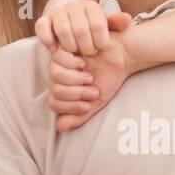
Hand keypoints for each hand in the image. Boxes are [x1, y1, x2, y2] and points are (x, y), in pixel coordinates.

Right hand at [37, 0, 114, 57]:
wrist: (72, 23)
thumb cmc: (92, 29)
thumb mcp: (106, 26)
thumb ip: (116, 24)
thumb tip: (127, 19)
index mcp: (91, 6)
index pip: (98, 24)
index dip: (100, 40)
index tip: (101, 48)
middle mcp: (73, 6)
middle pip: (80, 29)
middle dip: (86, 46)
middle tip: (89, 54)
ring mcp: (58, 12)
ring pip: (62, 30)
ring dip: (70, 46)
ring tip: (76, 54)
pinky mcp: (44, 19)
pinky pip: (42, 27)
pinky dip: (48, 40)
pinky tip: (55, 49)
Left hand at [43, 10, 132, 131]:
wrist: (120, 57)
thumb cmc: (108, 79)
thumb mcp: (95, 103)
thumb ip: (79, 116)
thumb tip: (60, 128)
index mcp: (63, 89)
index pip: (54, 104)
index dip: (70, 107)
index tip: (88, 105)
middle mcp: (57, 75)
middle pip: (55, 90)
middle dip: (76, 93)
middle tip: (93, 89)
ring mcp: (58, 61)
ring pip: (54, 75)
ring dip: (75, 79)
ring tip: (90, 76)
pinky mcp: (63, 47)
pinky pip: (58, 58)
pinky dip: (72, 64)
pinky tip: (84, 62)